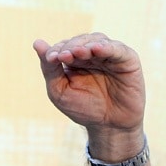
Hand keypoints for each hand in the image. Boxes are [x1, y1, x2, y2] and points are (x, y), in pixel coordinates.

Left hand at [33, 33, 144, 156]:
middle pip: (79, 41)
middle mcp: (92, 54)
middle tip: (62, 55)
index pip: (63, 47)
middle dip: (70, 47)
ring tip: (76, 52)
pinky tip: (96, 49)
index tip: (50, 58)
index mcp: (73, 60)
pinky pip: (118, 49)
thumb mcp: (59, 90)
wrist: (108, 125)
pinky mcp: (128, 60)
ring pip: (97, 40)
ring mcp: (110, 56)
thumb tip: (37, 43)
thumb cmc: (82, 108)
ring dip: (85, 45)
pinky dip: (107, 47)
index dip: (56, 50)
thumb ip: (49, 68)